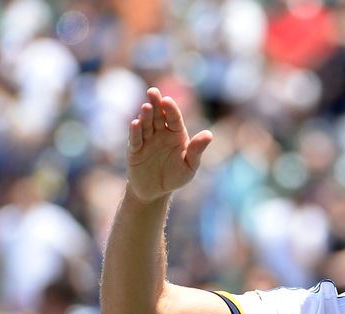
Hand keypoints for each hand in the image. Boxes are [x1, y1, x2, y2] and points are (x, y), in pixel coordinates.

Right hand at [126, 87, 212, 202]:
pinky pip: (135, 139)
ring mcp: (147, 140)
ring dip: (145, 115)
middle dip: (155, 103)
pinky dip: (135, 131)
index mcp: (176, 133)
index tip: (168, 100)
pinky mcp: (134, 150)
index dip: (171, 109)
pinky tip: (135, 123)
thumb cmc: (176, 176)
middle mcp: (160, 133)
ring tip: (146, 107)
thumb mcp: (189, 166)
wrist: (156, 191)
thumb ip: (196, 150)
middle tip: (153, 92)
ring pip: (146, 124)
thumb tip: (209, 134)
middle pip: (158, 115)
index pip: (174, 118)